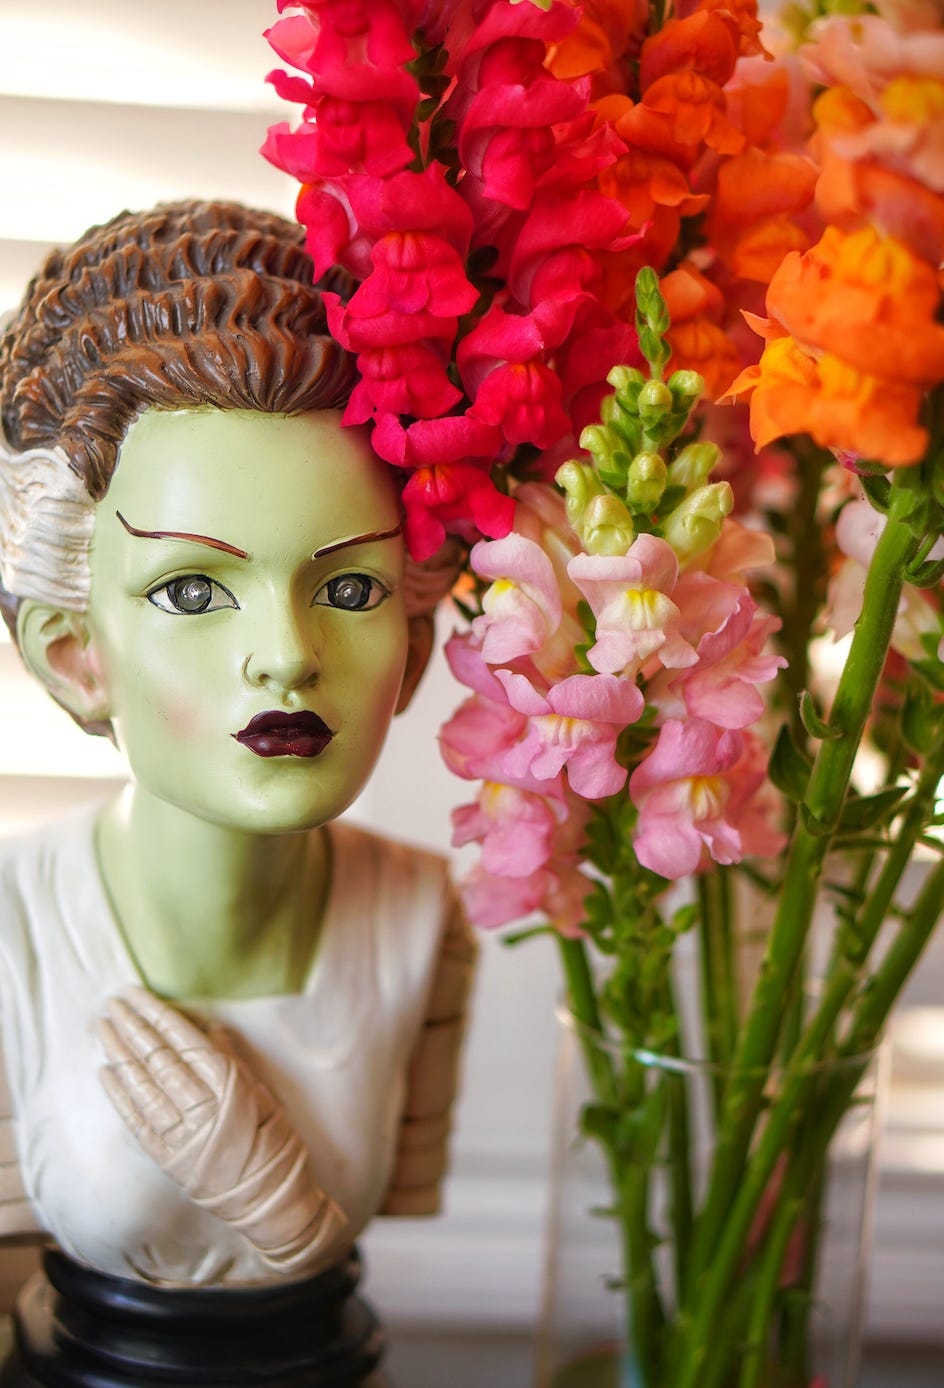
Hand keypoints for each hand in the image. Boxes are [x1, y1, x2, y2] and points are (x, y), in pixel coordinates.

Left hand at [97, 986, 347, 1273]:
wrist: (270, 1200)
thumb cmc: (274, 1142)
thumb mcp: (264, 1093)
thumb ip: (234, 1060)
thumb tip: (208, 1027)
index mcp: (228, 1085)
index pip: (183, 1040)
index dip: (156, 1015)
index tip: (136, 995)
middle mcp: (200, 1106)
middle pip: (157, 1058)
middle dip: (131, 1027)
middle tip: (110, 1003)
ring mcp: (179, 1134)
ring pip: (141, 1085)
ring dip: (118, 1054)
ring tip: (101, 1028)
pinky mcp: (166, 1158)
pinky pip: (136, 1121)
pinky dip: (119, 1095)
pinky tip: (105, 1072)